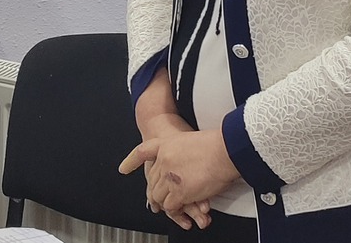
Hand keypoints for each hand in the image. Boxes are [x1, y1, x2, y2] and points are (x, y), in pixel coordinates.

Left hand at [120, 129, 238, 224]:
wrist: (227, 149)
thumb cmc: (219, 143)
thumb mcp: (193, 139)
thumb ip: (183, 151)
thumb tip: (188, 162)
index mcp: (166, 144)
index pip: (143, 152)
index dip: (132, 161)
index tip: (124, 168)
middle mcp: (164, 160)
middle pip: (152, 180)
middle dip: (156, 192)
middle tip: (160, 200)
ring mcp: (169, 176)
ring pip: (159, 195)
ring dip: (166, 203)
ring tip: (174, 207)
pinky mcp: (178, 192)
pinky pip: (171, 207)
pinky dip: (176, 211)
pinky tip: (182, 212)